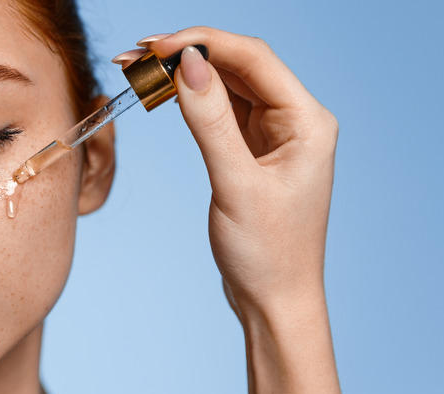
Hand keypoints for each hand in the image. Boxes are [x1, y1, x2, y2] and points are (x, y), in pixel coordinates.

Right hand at [115, 28, 347, 393]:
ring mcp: (274, 134)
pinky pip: (220, 111)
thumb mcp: (236, 184)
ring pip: (226, 85)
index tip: (156, 46)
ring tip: (140, 69)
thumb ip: (211, 121)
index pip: (253, 58)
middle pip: (238, 66)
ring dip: (185, 75)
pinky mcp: (253, 150)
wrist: (274, 300)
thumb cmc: (268, 253)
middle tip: (136, 54)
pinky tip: (163, 93)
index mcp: (307, 121)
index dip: (203, 43)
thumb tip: (187, 63)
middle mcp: (295, 120)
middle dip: (188, 54)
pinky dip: (191, 100)